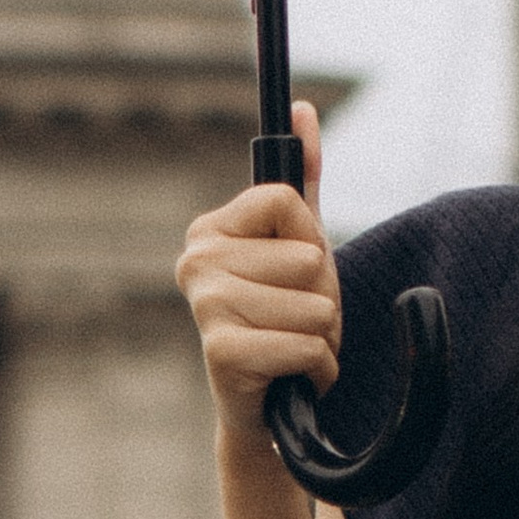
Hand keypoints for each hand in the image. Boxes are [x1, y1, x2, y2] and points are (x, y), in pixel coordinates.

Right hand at [175, 103, 340, 445]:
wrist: (268, 410)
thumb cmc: (283, 320)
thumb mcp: (299, 245)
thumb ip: (302, 178)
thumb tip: (303, 109)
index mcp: (210, 230)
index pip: (285, 200)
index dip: (310, 239)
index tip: (294, 269)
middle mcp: (196, 262)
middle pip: (308, 256)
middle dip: (322, 296)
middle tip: (295, 319)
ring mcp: (205, 308)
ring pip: (314, 305)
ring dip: (322, 337)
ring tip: (293, 349)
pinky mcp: (221, 354)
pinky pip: (307, 345)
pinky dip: (316, 367)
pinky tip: (290, 376)